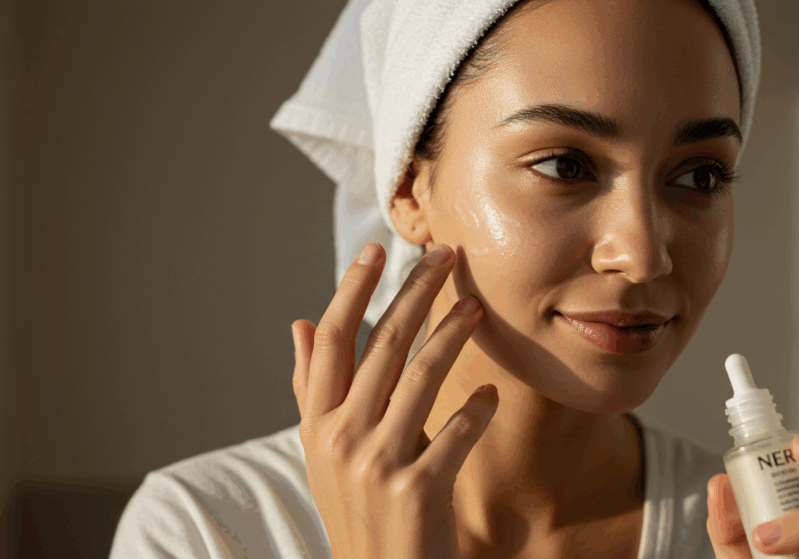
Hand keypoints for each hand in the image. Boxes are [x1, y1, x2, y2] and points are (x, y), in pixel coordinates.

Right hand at [290, 242, 496, 558]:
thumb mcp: (324, 453)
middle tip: (444, 254)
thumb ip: (312, 389)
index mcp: (318, 424)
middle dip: (414, 292)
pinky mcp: (419, 489)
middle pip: (381, 345)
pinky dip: (478, 408)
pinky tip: (491, 392)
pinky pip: (458, 431)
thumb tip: (298, 324)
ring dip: (452, 334)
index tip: (376, 250)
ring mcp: (378, 464)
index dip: (353, 290)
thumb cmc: (359, 509)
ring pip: (420, 376)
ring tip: (476, 308)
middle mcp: (341, 438)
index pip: (332, 341)